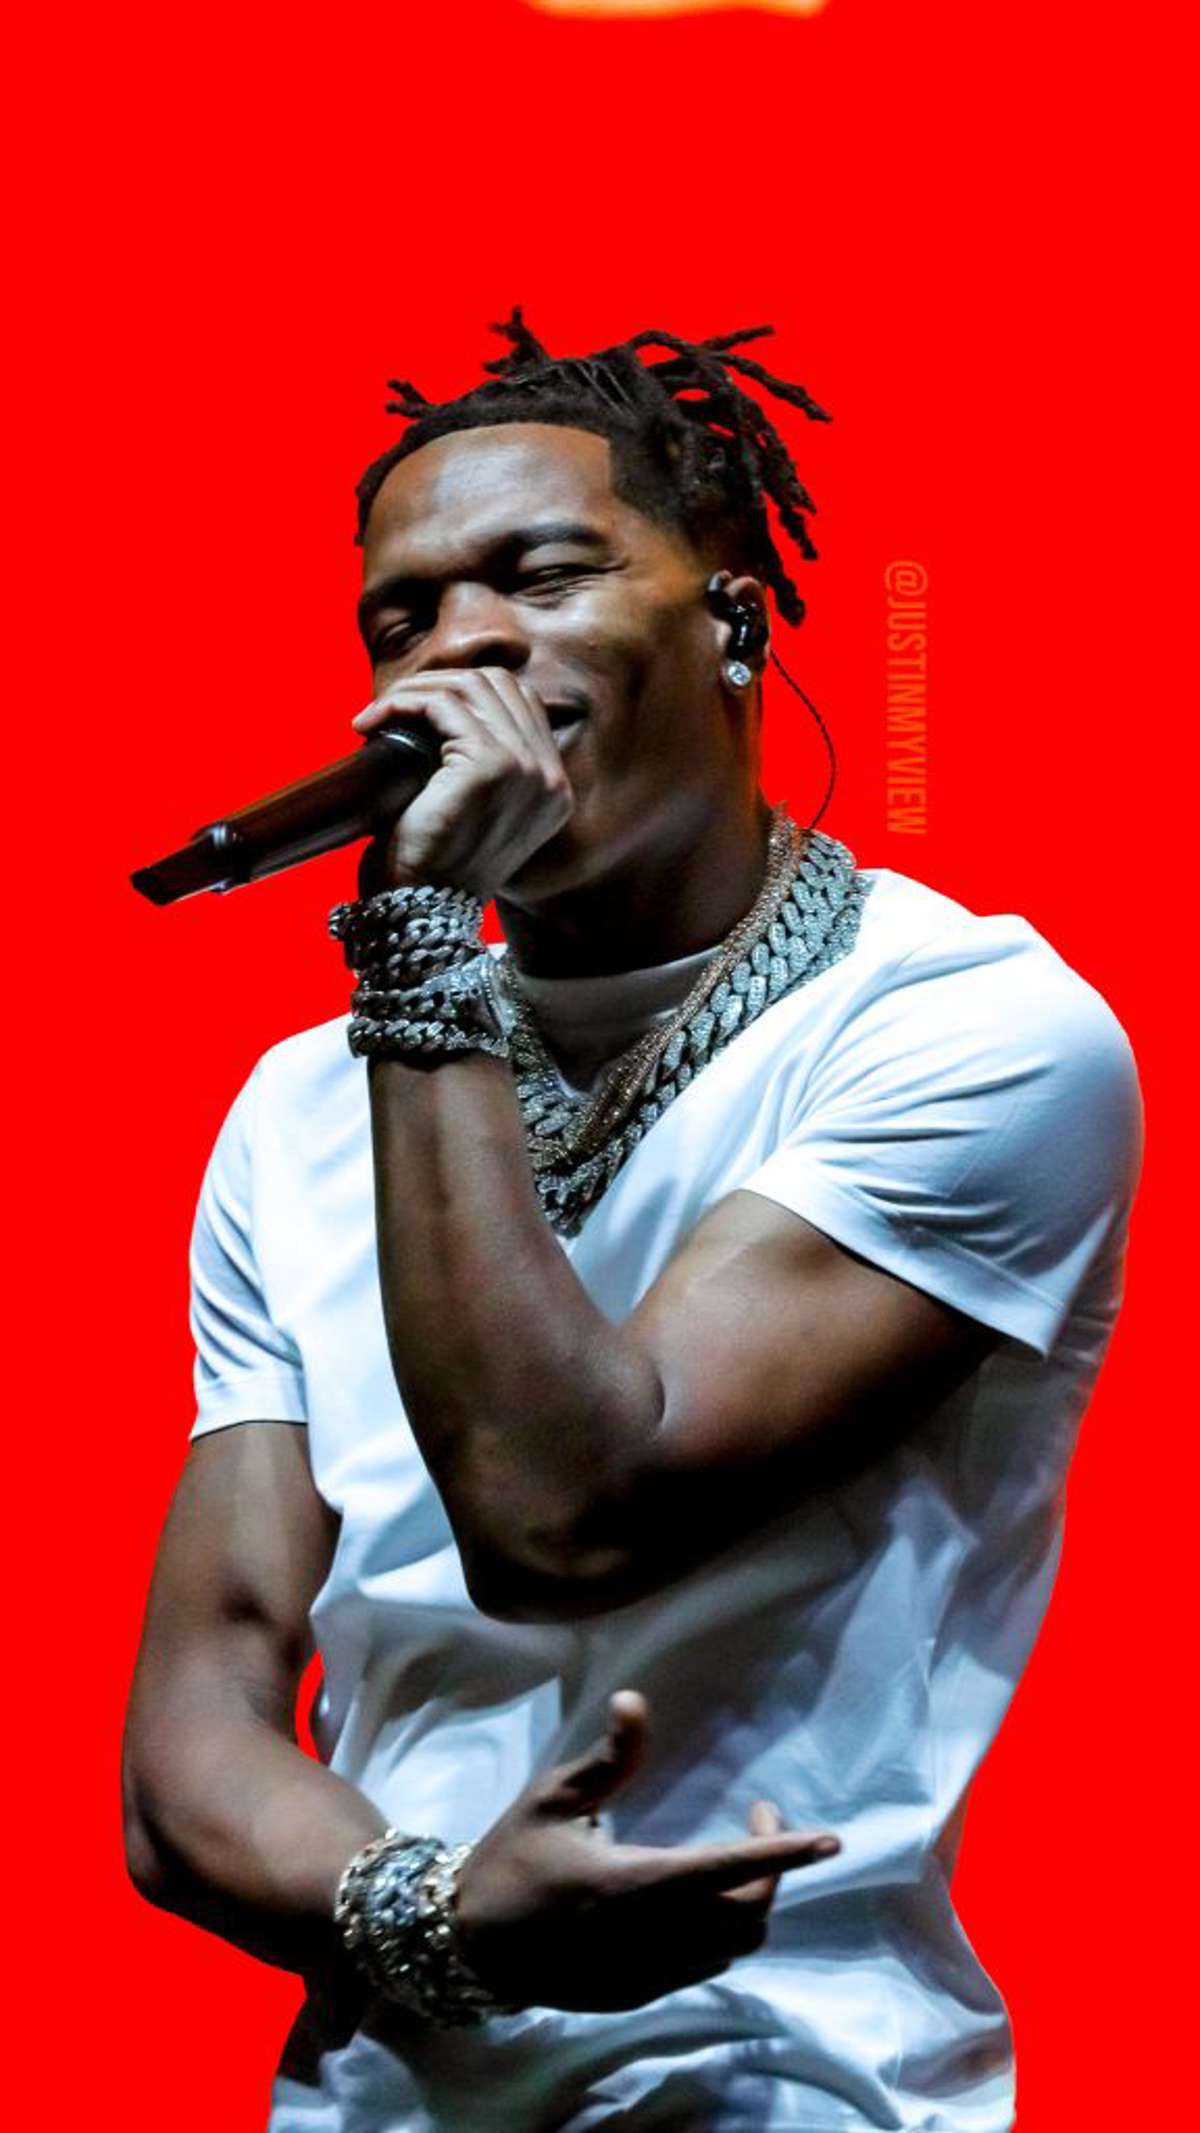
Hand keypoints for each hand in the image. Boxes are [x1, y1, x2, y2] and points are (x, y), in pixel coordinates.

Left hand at [352, 668, 572, 900]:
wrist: (418, 912)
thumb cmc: (431, 866)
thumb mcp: (469, 810)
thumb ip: (478, 765)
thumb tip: (439, 706)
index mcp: (553, 788)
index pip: (520, 703)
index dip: (466, 693)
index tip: (417, 712)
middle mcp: (550, 777)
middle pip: (499, 684)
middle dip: (438, 684)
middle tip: (391, 708)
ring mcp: (527, 769)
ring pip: (470, 686)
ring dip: (415, 691)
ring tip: (378, 715)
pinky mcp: (491, 767)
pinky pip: (443, 704)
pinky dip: (402, 703)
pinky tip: (373, 722)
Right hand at [454, 1691, 839, 2012]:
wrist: (467, 1943)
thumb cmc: (511, 1857)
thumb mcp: (552, 1798)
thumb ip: (608, 1759)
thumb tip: (637, 1702)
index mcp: (627, 1884)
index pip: (725, 1871)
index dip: (783, 1855)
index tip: (830, 1839)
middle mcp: (645, 1940)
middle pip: (744, 1914)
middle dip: (771, 1870)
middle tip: (760, 1822)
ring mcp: (645, 1976)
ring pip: (732, 1948)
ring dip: (751, 1902)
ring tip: (739, 1858)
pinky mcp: (638, 1995)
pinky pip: (706, 1967)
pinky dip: (724, 1932)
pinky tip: (705, 1898)